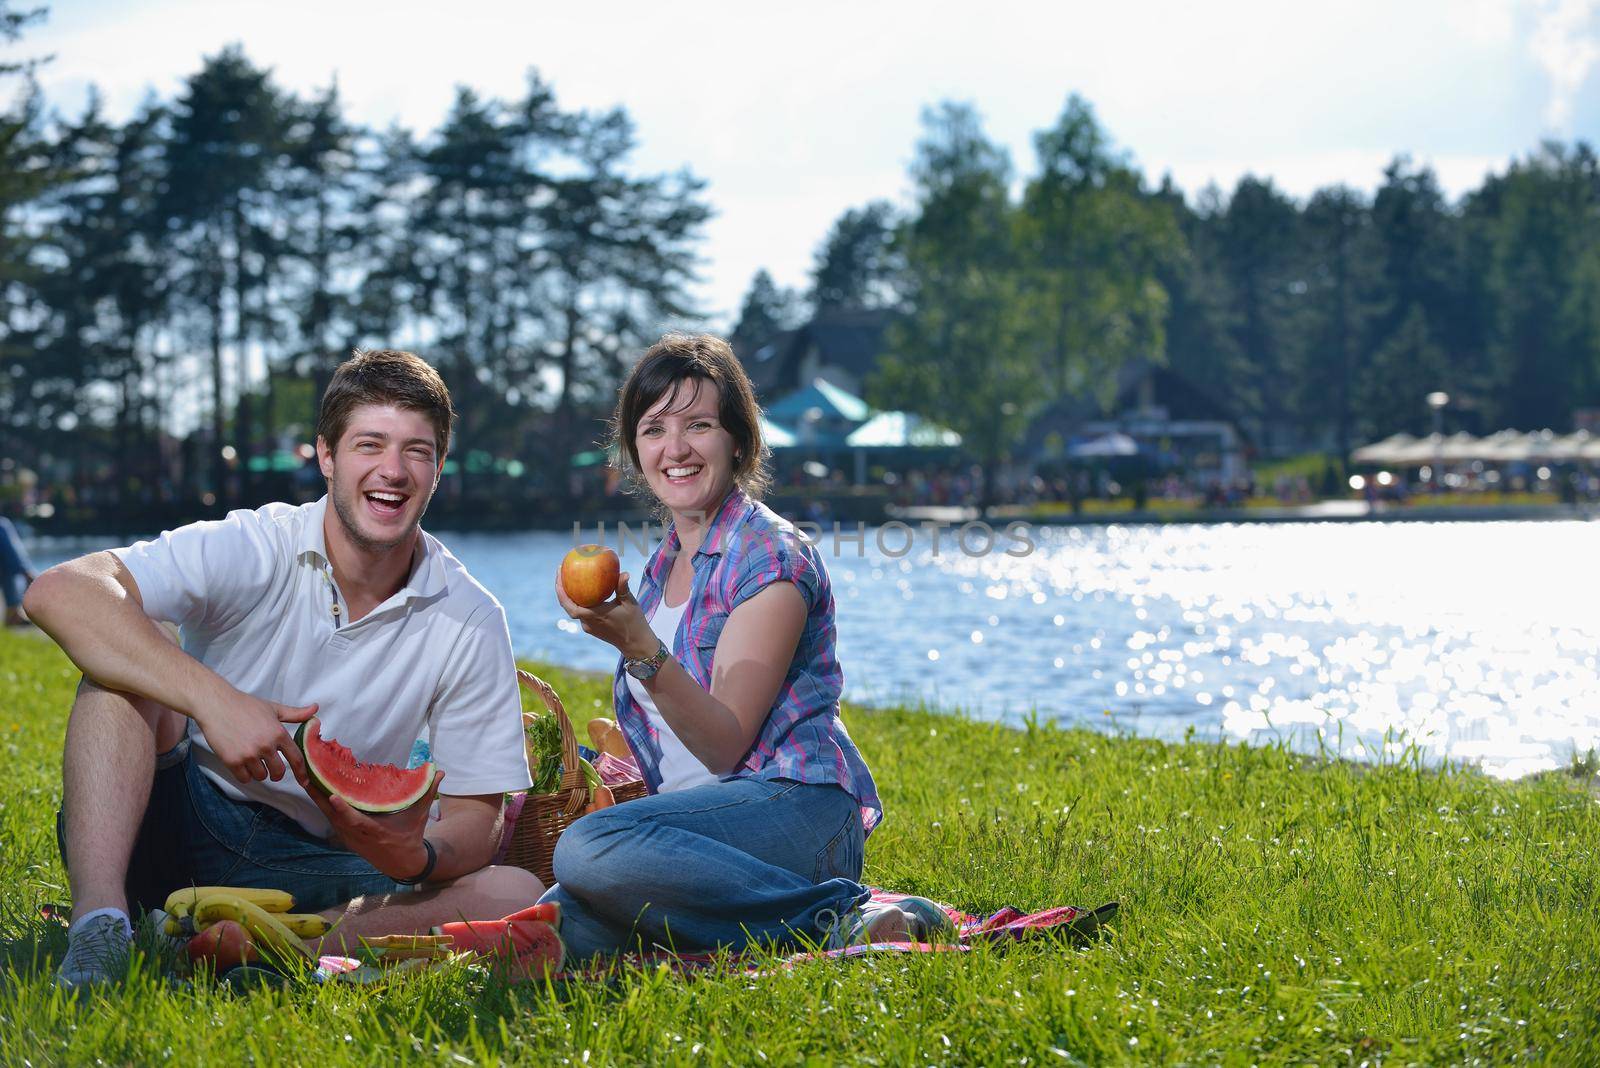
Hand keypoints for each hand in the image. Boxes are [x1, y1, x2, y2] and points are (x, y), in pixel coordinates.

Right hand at [194, 689, 314, 785]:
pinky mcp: (232, 761)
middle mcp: (265, 745)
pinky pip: (244, 778)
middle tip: (271, 768)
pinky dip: (245, 775)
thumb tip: (315, 709)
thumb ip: (295, 714)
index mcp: (278, 733)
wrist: (216, 705)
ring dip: (258, 772)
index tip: (304, 782)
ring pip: (261, 776)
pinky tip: (242, 763)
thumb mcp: (273, 708)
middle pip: (278, 772)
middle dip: (276, 773)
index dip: (302, 773)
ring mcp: (249, 754)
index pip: (296, 758)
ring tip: (253, 759)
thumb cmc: (245, 705)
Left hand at [301, 767, 445, 878]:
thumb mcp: (419, 816)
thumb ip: (427, 792)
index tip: (333, 796)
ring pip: (327, 814)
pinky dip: (321, 801)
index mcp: (374, 832)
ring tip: (304, 773)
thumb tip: (439, 771)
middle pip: (332, 815)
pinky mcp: (343, 834)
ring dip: (315, 795)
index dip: (343, 810)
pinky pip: (329, 816)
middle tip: (305, 773)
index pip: (356, 821)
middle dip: (317, 794)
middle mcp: (356, 835)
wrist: (401, 863)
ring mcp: (347, 836)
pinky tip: (315, 785)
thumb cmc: (410, 836)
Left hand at [555, 570, 656, 659]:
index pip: (569, 603)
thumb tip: (624, 573)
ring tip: (571, 579)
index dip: (560, 590)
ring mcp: (588, 627)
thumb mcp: (629, 603)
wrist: (635, 644)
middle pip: (567, 605)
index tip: (559, 572)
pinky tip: (584, 592)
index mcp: (593, 615)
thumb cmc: (634, 623)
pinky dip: (579, 602)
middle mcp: (587, 622)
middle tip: (561, 571)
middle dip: (562, 589)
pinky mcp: (592, 629)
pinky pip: (581, 613)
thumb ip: (623, 588)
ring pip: (574, 609)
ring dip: (570, 596)